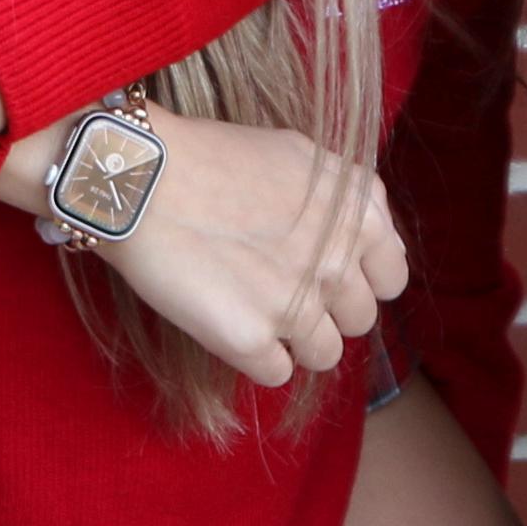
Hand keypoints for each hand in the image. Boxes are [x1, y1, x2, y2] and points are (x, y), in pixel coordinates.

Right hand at [97, 112, 406, 387]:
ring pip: (323, 354)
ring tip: (242, 298)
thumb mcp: (294, 154)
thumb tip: (366, 241)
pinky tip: (219, 312)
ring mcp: (297, 305)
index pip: (390, 277)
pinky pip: (275, 371)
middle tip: (271, 280)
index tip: (321, 269)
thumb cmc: (206, 155)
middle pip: (357, 319)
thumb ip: (342, 200)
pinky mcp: (251, 340)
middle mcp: (339, 261)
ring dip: (289, 335)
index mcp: (357, 212)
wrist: (135, 173)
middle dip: (320, 306)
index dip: (356, 277)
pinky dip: (249, 351)